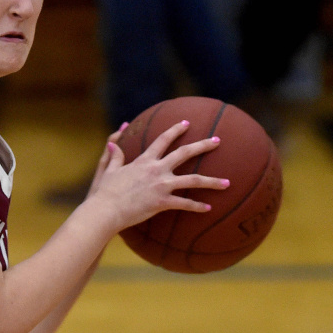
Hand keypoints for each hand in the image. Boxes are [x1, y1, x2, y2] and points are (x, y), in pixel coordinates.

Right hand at [84, 120, 228, 233]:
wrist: (106, 209)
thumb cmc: (105, 191)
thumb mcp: (109, 170)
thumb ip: (114, 155)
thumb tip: (113, 142)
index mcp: (144, 161)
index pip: (163, 140)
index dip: (175, 130)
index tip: (187, 123)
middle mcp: (156, 169)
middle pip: (184, 153)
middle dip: (203, 145)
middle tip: (217, 140)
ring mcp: (161, 185)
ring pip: (193, 180)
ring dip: (212, 181)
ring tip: (227, 182)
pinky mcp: (162, 202)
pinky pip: (185, 204)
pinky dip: (197, 206)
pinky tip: (208, 208)